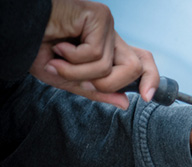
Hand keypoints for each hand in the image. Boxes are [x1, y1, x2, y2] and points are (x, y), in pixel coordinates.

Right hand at [29, 0, 158, 108]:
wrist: (17, 33)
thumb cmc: (36, 49)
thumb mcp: (68, 80)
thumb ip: (96, 92)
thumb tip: (125, 103)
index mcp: (108, 50)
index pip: (142, 61)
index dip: (151, 78)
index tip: (147, 97)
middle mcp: (111, 37)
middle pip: (136, 67)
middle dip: (108, 84)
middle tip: (82, 82)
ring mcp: (106, 26)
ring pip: (111, 66)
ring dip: (80, 73)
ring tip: (59, 61)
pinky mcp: (99, 16)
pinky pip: (97, 53)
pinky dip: (73, 58)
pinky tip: (59, 46)